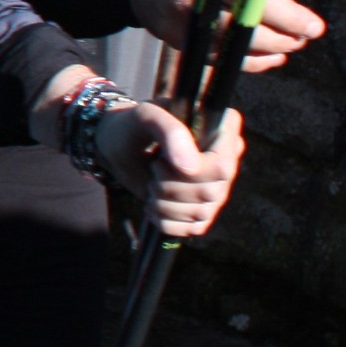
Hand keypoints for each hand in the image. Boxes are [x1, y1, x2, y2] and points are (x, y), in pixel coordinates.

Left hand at [101, 101, 242, 240]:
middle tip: (153, 168)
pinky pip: (192, 229)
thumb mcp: (145, 117)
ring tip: (151, 184)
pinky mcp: (204, 211)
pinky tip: (153, 204)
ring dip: (164, 203)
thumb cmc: (133, 126)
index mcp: (222, 133)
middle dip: (169, 185)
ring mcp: (218, 190)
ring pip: (200, 213)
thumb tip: (191, 168)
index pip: (223, 166)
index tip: (161, 160)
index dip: (193, 171)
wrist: (118, 147)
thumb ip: (169, 130)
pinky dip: (165, 220)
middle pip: (209, 192)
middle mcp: (227, 163)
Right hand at [133, 0, 323, 70]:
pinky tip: (274, 56)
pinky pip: (221, 57)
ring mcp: (180, 11)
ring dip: (274, 44)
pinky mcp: (176, 37)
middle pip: (246, 5)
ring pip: (235, 37)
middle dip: (289, 20)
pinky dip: (253, 61)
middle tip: (313, 27)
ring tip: (295, 41)